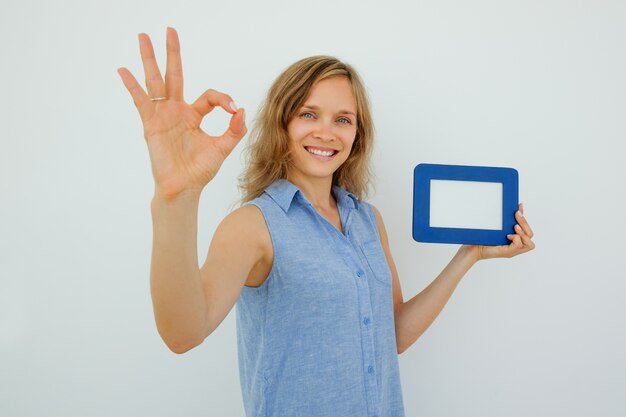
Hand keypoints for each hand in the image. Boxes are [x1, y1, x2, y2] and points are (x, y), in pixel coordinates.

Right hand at [117, 27, 246, 199]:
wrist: (184, 187)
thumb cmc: (200, 170)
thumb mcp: (222, 148)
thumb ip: (234, 130)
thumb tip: (242, 110)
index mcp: (194, 115)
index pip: (209, 95)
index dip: (222, 98)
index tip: (233, 109)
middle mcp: (177, 111)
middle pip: (174, 75)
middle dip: (172, 53)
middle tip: (169, 30)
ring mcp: (163, 116)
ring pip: (156, 82)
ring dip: (150, 59)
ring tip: (143, 37)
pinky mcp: (151, 124)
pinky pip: (141, 102)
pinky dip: (133, 86)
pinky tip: (124, 71)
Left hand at [464, 203, 535, 260]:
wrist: (473, 247)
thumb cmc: (484, 238)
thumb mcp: (499, 227)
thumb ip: (508, 221)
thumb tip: (517, 207)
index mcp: (515, 240)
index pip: (528, 231)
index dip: (526, 219)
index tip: (519, 207)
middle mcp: (516, 246)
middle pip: (530, 235)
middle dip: (525, 223)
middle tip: (517, 214)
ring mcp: (513, 251)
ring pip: (529, 243)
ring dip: (523, 232)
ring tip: (515, 226)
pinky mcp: (507, 252)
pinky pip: (519, 245)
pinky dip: (516, 238)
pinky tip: (508, 235)